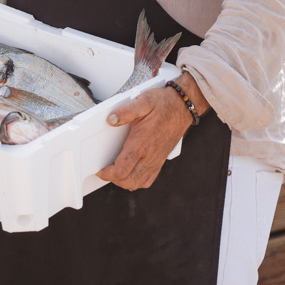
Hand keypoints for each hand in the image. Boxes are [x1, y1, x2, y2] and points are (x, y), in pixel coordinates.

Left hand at [97, 73, 205, 190]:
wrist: (182, 107)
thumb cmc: (163, 105)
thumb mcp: (143, 101)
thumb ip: (125, 111)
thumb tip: (111, 119)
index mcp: (141, 144)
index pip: (122, 169)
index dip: (108, 174)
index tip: (101, 170)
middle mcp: (149, 156)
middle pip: (128, 180)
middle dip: (114, 179)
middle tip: (106, 171)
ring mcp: (156, 160)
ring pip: (138, 183)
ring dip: (125, 182)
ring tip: (116, 173)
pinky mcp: (160, 160)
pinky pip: (148, 179)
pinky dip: (137, 181)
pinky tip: (132, 173)